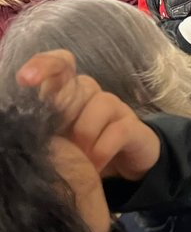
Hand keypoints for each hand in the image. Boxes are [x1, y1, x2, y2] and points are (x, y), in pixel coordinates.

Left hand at [17, 49, 159, 179]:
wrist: (124, 166)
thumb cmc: (80, 150)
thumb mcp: (55, 137)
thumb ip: (39, 124)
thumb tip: (16, 124)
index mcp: (67, 91)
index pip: (59, 64)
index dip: (44, 65)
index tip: (26, 80)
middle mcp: (91, 93)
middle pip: (76, 85)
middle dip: (64, 114)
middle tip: (58, 141)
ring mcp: (115, 106)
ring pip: (97, 105)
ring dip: (83, 138)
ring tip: (78, 161)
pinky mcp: (133, 126)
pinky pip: (116, 132)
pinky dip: (100, 152)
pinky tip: (94, 168)